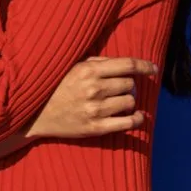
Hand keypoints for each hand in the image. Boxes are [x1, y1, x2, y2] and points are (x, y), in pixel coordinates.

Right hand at [27, 56, 159, 139]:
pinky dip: (137, 119)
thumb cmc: (58, 87)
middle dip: (130, 85)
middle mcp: (94, 89)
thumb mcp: (74, 67)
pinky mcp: (95, 127)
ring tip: (121, 102)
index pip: (127, 65)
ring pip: (130, 102)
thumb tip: (126, 65)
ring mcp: (95, 109)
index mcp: (88, 70)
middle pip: (130, 84)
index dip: (145, 66)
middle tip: (123, 89)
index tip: (153, 69)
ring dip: (129, 101)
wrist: (36, 114)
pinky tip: (137, 117)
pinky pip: (127, 122)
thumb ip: (99, 63)